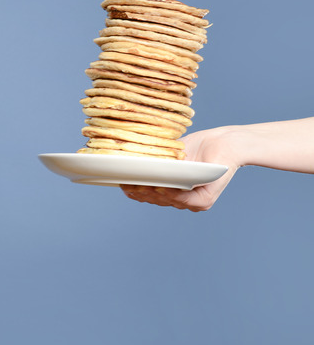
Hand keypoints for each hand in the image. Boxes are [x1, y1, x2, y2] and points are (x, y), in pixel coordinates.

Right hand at [121, 128, 238, 211]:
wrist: (223, 143)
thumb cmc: (196, 147)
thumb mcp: (167, 155)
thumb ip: (152, 163)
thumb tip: (124, 162)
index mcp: (170, 191)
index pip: (147, 195)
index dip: (133, 191)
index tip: (121, 182)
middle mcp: (180, 200)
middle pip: (154, 199)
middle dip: (140, 191)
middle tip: (127, 182)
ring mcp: (192, 202)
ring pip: (166, 201)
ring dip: (152, 193)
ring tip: (140, 183)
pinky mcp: (204, 200)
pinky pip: (183, 200)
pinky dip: (171, 194)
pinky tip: (161, 187)